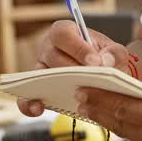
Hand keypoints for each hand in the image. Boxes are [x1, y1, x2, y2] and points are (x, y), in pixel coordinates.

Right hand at [16, 21, 130, 116]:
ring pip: (40, 76)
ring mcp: (41, 69)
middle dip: (71, 69)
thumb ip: (113, 54)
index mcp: (66, 32)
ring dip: (52, 86)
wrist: (101, 74)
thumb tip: (104, 62)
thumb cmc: (105, 58)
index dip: (77, 48)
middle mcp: (49, 48)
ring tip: (68, 96)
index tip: (94, 63)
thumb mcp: (115, 52)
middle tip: (88, 81)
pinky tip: (39, 109)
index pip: (64, 34)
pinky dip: (29, 104)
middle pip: (52, 56)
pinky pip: (26, 97)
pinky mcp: (37, 89)